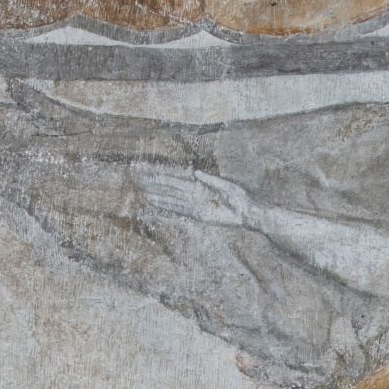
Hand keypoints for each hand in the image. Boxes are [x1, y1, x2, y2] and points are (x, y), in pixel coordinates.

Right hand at [132, 164, 258, 228]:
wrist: (249, 212)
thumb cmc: (241, 197)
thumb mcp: (225, 185)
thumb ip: (209, 180)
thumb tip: (195, 173)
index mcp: (200, 186)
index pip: (177, 180)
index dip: (163, 177)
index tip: (150, 173)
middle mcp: (195, 196)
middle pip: (171, 189)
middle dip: (156, 186)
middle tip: (139, 182)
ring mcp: (196, 206)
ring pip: (173, 201)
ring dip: (159, 198)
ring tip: (144, 196)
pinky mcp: (201, 216)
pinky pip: (183, 211)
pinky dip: (172, 209)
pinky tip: (161, 206)